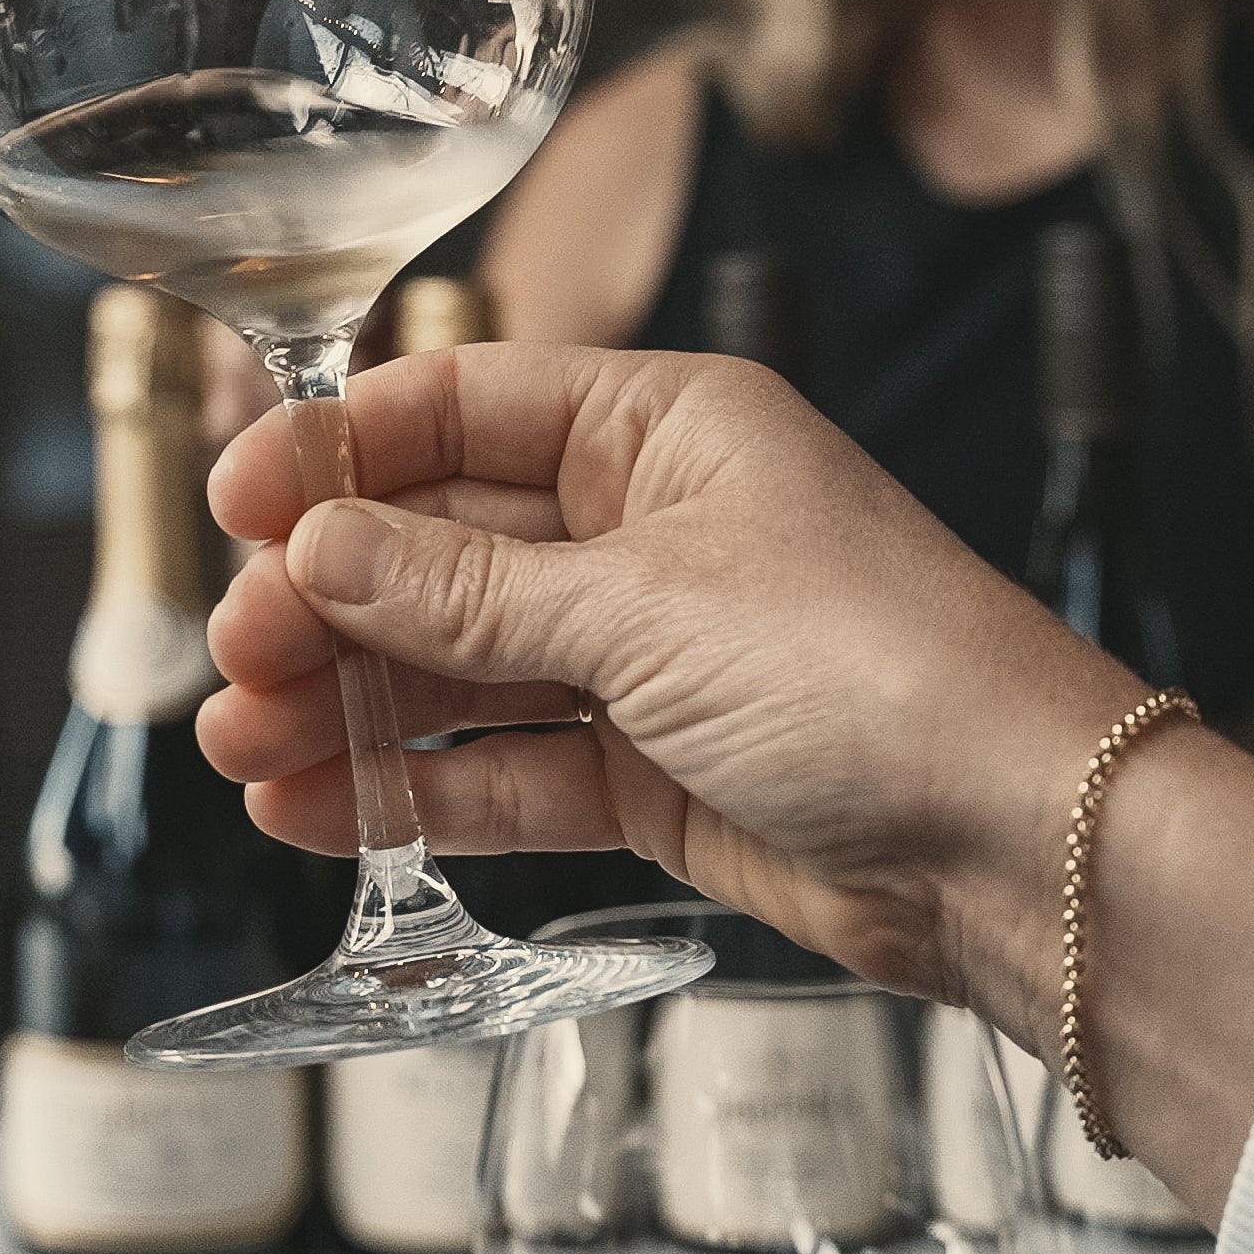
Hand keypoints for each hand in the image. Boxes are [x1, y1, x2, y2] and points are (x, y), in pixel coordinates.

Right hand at [197, 342, 1145, 1033]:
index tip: (235, 505)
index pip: (461, 408)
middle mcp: (648, 526)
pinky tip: (313, 802)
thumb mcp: (645, 608)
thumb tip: (318, 548)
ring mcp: (650, 653)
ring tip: (239, 744)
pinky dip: (413, 785)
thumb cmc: (877, 671)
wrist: (1022, 844)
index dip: (338, 454)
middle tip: (231, 652)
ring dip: (349, 702)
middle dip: (327, 599)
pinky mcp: (654, 770)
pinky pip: (504, 764)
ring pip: (459, 665)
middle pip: (442, 545)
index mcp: (663, 426)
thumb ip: (467, 589)